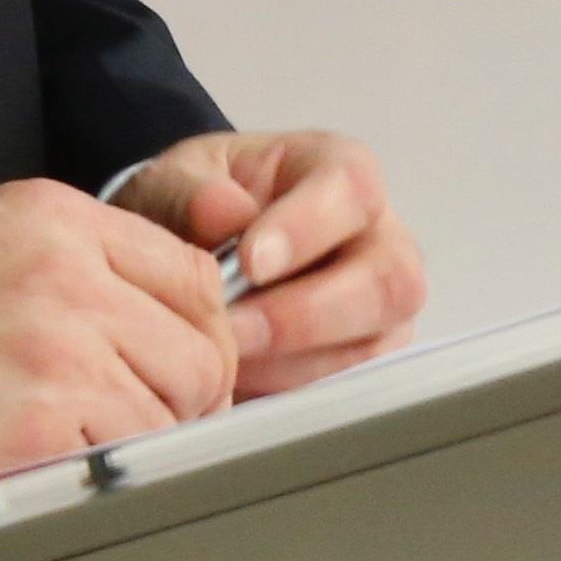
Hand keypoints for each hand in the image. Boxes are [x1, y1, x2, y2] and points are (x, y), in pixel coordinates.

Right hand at [0, 179, 237, 514]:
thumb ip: (66, 259)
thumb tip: (143, 312)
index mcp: (52, 219)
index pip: (192, 277)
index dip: (192, 332)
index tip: (169, 364)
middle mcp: (67, 278)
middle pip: (199, 353)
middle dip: (177, 396)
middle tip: (124, 418)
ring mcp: (59, 356)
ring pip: (170, 416)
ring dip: (132, 439)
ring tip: (61, 438)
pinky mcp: (38, 434)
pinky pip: (122, 466)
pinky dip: (91, 474)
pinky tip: (34, 460)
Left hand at [105, 127, 426, 397]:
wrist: (188, 249)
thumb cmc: (192, 206)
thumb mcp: (173, 182)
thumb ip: (189, 193)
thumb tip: (224, 212)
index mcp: (338, 171)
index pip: (351, 189)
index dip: (307, 227)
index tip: (250, 261)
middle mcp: (379, 237)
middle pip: (387, 281)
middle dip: (305, 315)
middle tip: (234, 328)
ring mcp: (381, 304)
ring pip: (373, 344)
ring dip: (294, 361)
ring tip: (226, 360)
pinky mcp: (367, 357)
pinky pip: (349, 385)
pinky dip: (292, 390)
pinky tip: (243, 384)